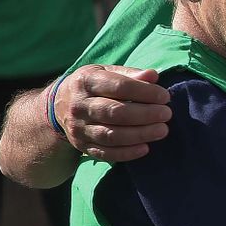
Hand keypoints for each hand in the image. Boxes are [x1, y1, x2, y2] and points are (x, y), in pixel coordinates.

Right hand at [57, 66, 172, 160]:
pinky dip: (127, 153)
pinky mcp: (82, 145)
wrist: (59, 106)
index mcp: (86, 81)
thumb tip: (153, 75)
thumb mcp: (106, 72)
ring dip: (140, 134)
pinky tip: (145, 148)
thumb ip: (130, 74)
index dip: (145, 92)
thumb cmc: (94, 86)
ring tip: (162, 130)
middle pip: (115, 112)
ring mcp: (79, 127)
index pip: (119, 86)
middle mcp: (79, 105)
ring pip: (111, 135)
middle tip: (166, 114)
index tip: (165, 96)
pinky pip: (105, 153)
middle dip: (145, 114)